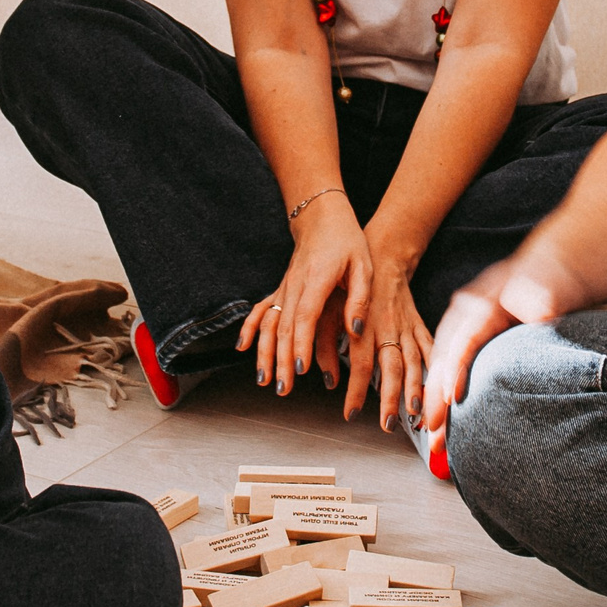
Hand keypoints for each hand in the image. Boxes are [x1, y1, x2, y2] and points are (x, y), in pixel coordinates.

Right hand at [236, 192, 369, 396]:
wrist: (323, 218)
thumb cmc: (347, 242)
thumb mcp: (364, 266)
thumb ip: (360, 299)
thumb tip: (354, 329)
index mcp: (318, 279)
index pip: (305, 315)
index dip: (300, 343)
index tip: (299, 368)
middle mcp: (295, 285)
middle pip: (284, 327)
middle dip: (281, 360)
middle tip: (283, 388)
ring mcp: (284, 287)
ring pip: (269, 323)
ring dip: (264, 353)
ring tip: (265, 379)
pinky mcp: (281, 289)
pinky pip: (261, 310)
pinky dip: (249, 329)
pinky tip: (242, 348)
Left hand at [341, 250, 431, 427]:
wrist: (381, 256)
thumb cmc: (350, 287)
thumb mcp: (328, 312)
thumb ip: (326, 345)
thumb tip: (326, 379)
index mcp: (363, 326)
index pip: (360, 365)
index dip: (357, 391)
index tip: (351, 413)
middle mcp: (387, 329)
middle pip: (392, 368)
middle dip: (391, 399)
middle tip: (387, 424)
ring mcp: (406, 327)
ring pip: (414, 362)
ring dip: (415, 390)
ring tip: (416, 415)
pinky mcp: (419, 325)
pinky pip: (430, 349)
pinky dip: (436, 370)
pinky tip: (442, 389)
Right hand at [421, 239, 596, 434]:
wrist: (550, 274)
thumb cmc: (552, 283)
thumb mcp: (550, 287)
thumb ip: (541, 298)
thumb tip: (540, 310)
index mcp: (484, 302)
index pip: (464, 339)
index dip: (455, 370)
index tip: (450, 401)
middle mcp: (465, 312)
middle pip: (443, 356)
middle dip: (435, 395)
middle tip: (434, 431)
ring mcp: (461, 323)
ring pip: (439, 364)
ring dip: (434, 399)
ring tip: (434, 435)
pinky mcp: (464, 335)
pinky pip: (447, 364)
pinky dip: (441, 391)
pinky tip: (443, 418)